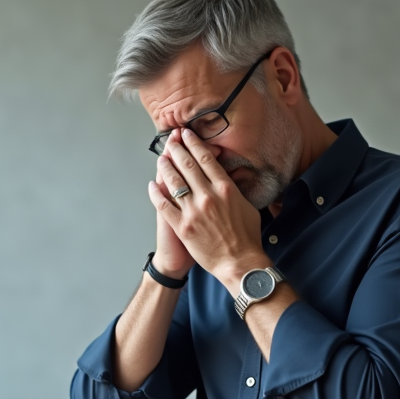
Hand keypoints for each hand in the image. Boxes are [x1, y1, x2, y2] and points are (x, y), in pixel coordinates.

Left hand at [146, 128, 270, 290]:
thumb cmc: (246, 237)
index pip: (206, 159)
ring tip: (161, 158)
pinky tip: (152, 185)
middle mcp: (208, 196)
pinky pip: (164, 205)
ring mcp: (193, 211)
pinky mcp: (182, 226)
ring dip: (165, 167)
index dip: (194, 144)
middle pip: (188, 166)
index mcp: (225, 189)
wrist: (238, 263)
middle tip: (171, 140)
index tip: (187, 135)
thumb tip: (227, 178)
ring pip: (174, 182)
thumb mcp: (247, 207)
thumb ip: (234, 190)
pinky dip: (156, 193)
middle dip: (177, 150)